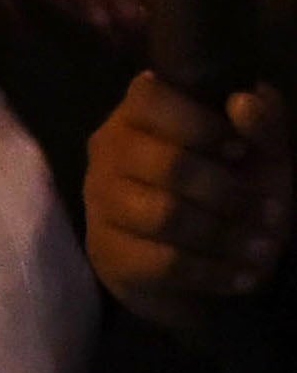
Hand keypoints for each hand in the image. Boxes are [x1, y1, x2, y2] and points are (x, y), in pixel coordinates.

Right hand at [85, 76, 290, 334]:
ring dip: (228, 235)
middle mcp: (109, 150)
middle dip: (230, 192)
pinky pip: (164, 262)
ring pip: (167, 216)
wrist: (202, 258)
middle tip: (272, 210)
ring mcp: (101, 202)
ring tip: (264, 247)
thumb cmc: (233, 189)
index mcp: (140, 113)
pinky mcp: (108, 251)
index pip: (151, 98)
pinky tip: (243, 275)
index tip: (241, 150)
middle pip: (169, 165)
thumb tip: (243, 103)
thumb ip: (263, 122)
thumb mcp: (261, 153)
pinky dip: (214, 272)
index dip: (202, 125)